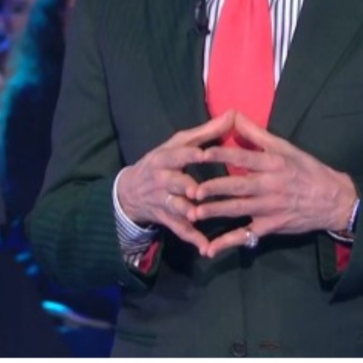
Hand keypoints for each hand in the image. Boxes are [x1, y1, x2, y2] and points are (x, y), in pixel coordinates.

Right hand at [115, 111, 235, 251]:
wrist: (130, 190)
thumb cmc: (164, 161)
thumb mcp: (179, 144)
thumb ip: (207, 132)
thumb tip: (232, 114)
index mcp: (166, 157)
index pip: (177, 155)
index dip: (189, 154)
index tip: (203, 154)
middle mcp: (162, 179)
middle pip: (174, 182)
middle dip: (185, 186)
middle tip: (197, 191)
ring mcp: (162, 200)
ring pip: (175, 207)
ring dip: (186, 212)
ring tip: (198, 217)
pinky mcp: (166, 218)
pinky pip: (179, 229)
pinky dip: (192, 238)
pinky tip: (206, 249)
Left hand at [190, 113, 357, 258]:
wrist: (333, 200)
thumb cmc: (307, 169)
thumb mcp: (285, 147)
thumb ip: (257, 134)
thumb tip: (233, 115)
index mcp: (274, 164)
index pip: (245, 158)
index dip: (223, 155)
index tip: (202, 154)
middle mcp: (271, 186)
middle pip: (239, 187)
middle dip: (215, 189)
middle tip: (192, 190)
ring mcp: (270, 208)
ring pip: (239, 210)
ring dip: (216, 212)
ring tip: (194, 213)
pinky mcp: (270, 227)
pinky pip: (246, 236)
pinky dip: (228, 242)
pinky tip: (210, 249)